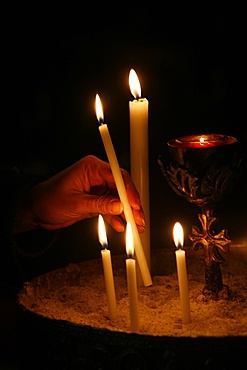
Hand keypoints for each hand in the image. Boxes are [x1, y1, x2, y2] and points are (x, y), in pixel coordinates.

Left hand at [14, 155, 144, 233]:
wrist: (36, 210)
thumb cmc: (48, 200)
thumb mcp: (75, 203)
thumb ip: (99, 204)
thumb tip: (119, 206)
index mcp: (91, 168)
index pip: (117, 176)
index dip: (128, 191)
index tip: (134, 205)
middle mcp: (96, 175)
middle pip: (121, 187)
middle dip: (131, 204)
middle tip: (138, 219)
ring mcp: (96, 188)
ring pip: (118, 199)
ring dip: (126, 213)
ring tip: (134, 226)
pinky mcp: (95, 199)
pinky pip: (110, 207)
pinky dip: (115, 217)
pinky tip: (121, 226)